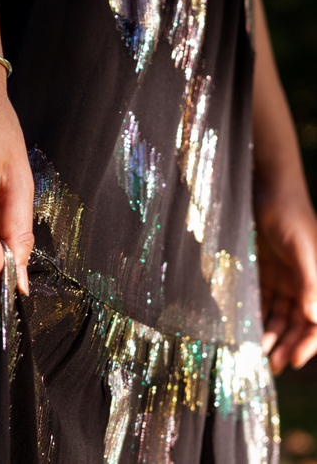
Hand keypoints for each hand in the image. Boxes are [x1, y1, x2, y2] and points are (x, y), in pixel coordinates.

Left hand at [257, 193, 316, 373]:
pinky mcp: (264, 271)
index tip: (291, 361)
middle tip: (270, 366)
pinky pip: (262, 298)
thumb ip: (309, 282)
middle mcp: (303, 282)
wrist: (266, 191)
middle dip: (288, 344)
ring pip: (279, 314)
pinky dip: (257, 314)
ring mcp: (284, 277)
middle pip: (298, 321)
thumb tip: (315, 317)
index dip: (308, 343)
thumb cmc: (289, 216)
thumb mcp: (301, 249)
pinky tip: (246, 328)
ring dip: (271, 333)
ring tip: (257, 352)